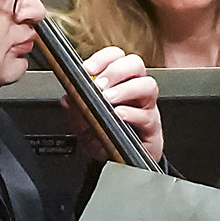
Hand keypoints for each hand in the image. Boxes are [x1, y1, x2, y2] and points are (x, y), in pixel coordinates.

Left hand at [84, 47, 164, 162]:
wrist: (120, 163)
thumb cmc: (106, 137)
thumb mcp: (84, 123)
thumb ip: (76, 109)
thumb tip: (67, 97)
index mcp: (119, 82)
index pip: (116, 57)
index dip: (103, 58)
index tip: (87, 69)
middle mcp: (135, 90)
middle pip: (135, 64)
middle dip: (115, 71)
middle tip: (99, 85)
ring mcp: (146, 107)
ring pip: (148, 85)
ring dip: (125, 89)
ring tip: (108, 99)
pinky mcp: (152, 126)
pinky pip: (147, 115)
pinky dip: (131, 113)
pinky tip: (118, 115)